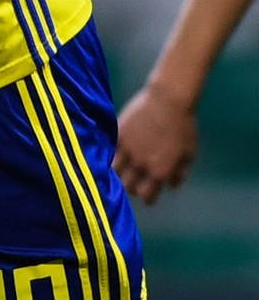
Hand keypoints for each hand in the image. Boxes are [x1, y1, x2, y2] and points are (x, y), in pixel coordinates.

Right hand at [113, 82, 198, 204]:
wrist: (169, 101)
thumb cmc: (184, 127)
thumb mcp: (188, 153)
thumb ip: (179, 172)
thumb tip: (171, 185)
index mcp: (161, 172)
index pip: (147, 196)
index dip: (147, 197)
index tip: (147, 194)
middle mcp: (142, 165)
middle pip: (128, 187)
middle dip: (132, 187)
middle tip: (134, 182)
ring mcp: (129, 151)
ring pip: (116, 173)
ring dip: (119, 174)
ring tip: (123, 170)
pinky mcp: (119, 136)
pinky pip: (110, 153)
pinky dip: (112, 157)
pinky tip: (116, 155)